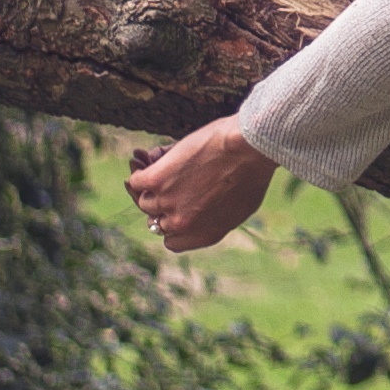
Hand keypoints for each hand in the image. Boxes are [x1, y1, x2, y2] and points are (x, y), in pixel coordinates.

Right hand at [127, 117, 275, 251]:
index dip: (173, 224)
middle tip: (169, 183)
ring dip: (152, 187)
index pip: (173, 242)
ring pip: (146, 201)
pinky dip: (141, 171)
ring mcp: (168, 203)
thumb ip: (219, 215)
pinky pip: (136, 181)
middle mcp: (183, 224)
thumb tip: (204, 211)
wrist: (248, 148)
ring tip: (165, 168)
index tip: (177, 209)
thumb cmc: (253, 169)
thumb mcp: (242, 204)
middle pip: (157, 222)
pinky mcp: (156, 180)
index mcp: (206, 235)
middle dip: (162, 205)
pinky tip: (151, 161)